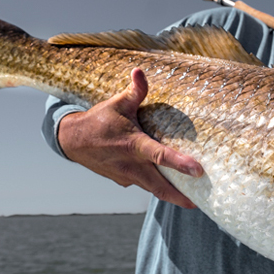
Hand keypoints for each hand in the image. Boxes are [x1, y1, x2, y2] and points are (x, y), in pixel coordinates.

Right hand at [57, 68, 203, 208]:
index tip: (198, 171)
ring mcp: (126, 176)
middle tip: (200, 203)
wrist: (72, 141)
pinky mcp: (123, 181)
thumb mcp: (117, 103)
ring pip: (153, 189)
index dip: (179, 164)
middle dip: (180, 197)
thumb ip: (135, 90)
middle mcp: (130, 164)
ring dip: (172, 195)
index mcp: (133, 144)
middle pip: (160, 187)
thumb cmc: (99, 121)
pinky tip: (171, 184)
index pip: (159, 156)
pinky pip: (144, 184)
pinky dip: (157, 185)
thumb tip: (139, 70)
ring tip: (192, 199)